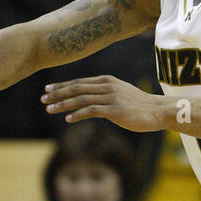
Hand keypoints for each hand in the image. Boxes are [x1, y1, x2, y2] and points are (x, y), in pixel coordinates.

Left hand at [43, 76, 169, 131]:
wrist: (158, 111)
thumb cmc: (139, 105)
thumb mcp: (119, 93)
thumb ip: (104, 93)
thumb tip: (88, 99)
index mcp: (106, 81)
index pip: (79, 82)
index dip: (62, 86)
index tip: (48, 89)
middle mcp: (107, 86)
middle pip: (77, 88)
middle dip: (58, 93)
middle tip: (43, 98)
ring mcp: (111, 97)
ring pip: (81, 98)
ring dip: (63, 104)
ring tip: (49, 109)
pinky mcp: (115, 109)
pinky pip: (92, 110)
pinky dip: (78, 114)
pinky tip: (67, 119)